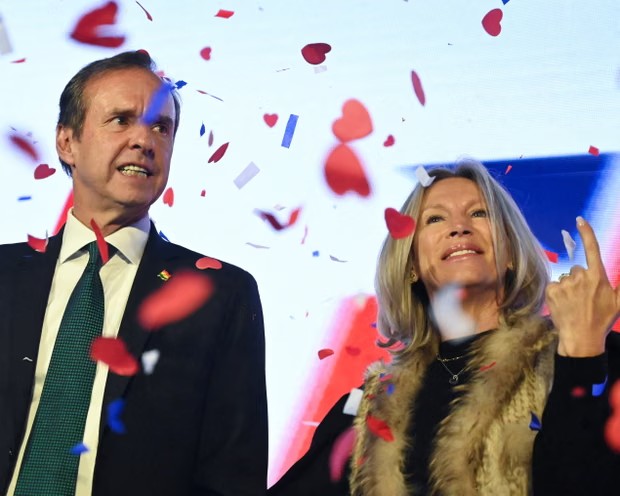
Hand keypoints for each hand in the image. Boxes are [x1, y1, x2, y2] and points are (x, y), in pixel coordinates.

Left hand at [546, 217, 619, 356]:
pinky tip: (564, 304)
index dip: (586, 233)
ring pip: (566, 278)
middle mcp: (581, 278)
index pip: (593, 249)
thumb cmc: (602, 319)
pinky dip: (557, 292)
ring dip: (569, 287)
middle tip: (584, 297)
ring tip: (574, 303)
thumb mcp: (619, 300)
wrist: (582, 338)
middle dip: (580, 279)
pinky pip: (554, 285)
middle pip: (577, 269)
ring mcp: (565, 284)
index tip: (579, 220)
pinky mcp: (552, 291)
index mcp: (598, 277)